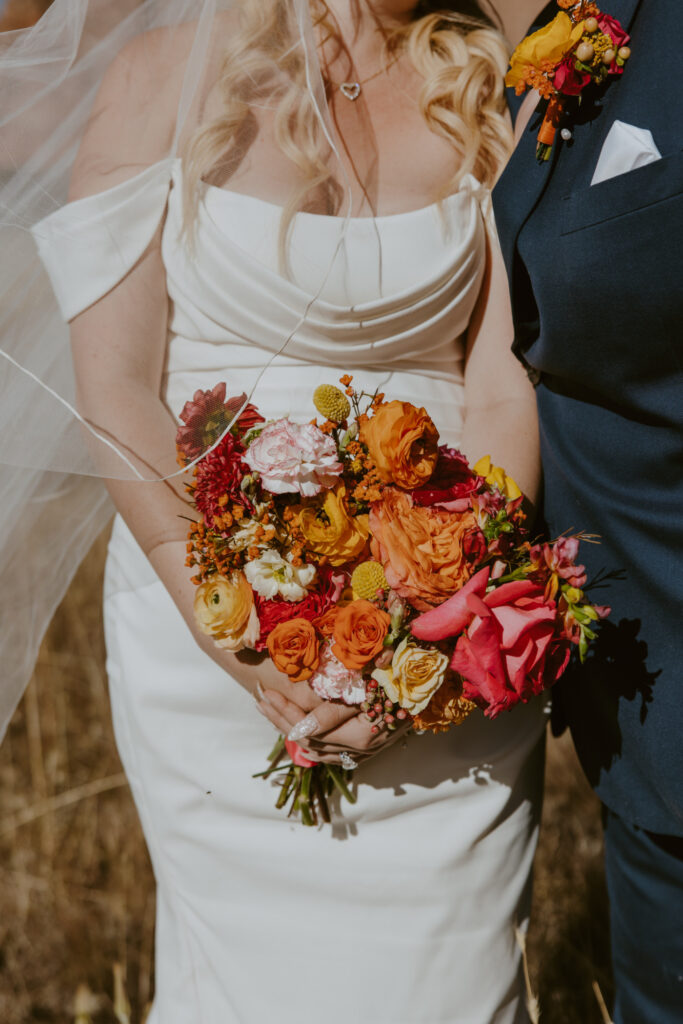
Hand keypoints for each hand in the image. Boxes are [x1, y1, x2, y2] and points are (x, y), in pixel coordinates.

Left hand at [255, 686, 410, 766]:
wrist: (435, 680)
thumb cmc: (400, 671)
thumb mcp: (367, 683)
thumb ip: (333, 710)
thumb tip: (301, 730)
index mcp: (362, 734)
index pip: (309, 727)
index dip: (284, 709)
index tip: (264, 691)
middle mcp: (363, 748)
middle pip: (308, 741)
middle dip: (280, 718)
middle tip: (259, 698)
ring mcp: (367, 750)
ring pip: (317, 750)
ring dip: (290, 729)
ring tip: (269, 710)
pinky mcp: (369, 747)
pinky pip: (332, 752)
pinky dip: (310, 741)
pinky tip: (298, 730)